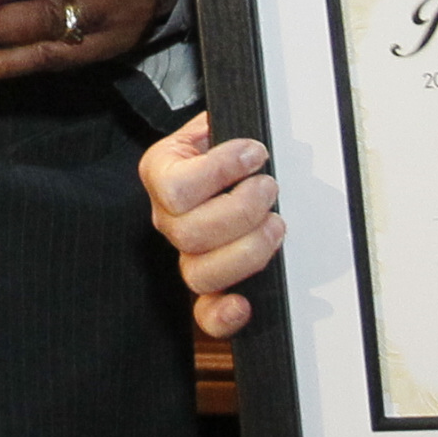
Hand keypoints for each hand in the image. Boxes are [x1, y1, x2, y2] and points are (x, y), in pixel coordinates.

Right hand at [140, 112, 281, 336]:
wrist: (218, 167)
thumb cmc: (219, 149)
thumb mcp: (214, 125)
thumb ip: (221, 122)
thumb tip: (238, 121)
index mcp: (162, 175)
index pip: (177, 187)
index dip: (220, 171)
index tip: (254, 154)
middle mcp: (168, 219)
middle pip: (189, 233)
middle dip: (242, 209)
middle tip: (269, 188)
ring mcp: (186, 254)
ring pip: (200, 273)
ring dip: (248, 250)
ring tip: (274, 223)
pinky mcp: (208, 286)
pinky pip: (203, 313)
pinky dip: (223, 315)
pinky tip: (243, 302)